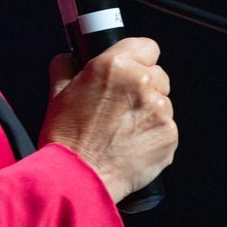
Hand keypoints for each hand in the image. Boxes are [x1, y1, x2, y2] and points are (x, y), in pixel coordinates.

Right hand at [39, 37, 176, 203]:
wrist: (77, 179)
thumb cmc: (66, 138)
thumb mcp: (57, 94)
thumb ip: (66, 66)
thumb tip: (69, 57)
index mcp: (115, 66)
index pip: (147, 46)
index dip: (138, 59)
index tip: (131, 71)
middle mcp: (141, 83)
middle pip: (158, 75)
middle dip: (144, 87)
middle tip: (121, 107)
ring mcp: (159, 110)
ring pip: (162, 102)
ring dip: (149, 113)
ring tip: (123, 131)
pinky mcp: (169, 136)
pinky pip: (166, 128)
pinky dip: (153, 135)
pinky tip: (132, 145)